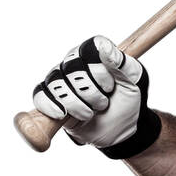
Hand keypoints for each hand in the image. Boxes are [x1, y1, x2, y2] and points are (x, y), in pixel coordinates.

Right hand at [32, 35, 161, 158]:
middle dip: (91, 92)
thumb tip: (104, 48)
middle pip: (72, 68)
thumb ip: (121, 63)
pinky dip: (50, 105)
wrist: (121, 128)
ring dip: (76, 104)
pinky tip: (62, 114)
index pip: (89, 49)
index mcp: (95, 52)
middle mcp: (75, 62)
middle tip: (103, 103)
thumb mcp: (135, 81)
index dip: (99, 70)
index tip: (111, 86)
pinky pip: (40, 95)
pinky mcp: (50, 98)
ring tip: (90, 113)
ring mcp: (61, 80)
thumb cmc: (129, 99)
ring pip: (57, 84)